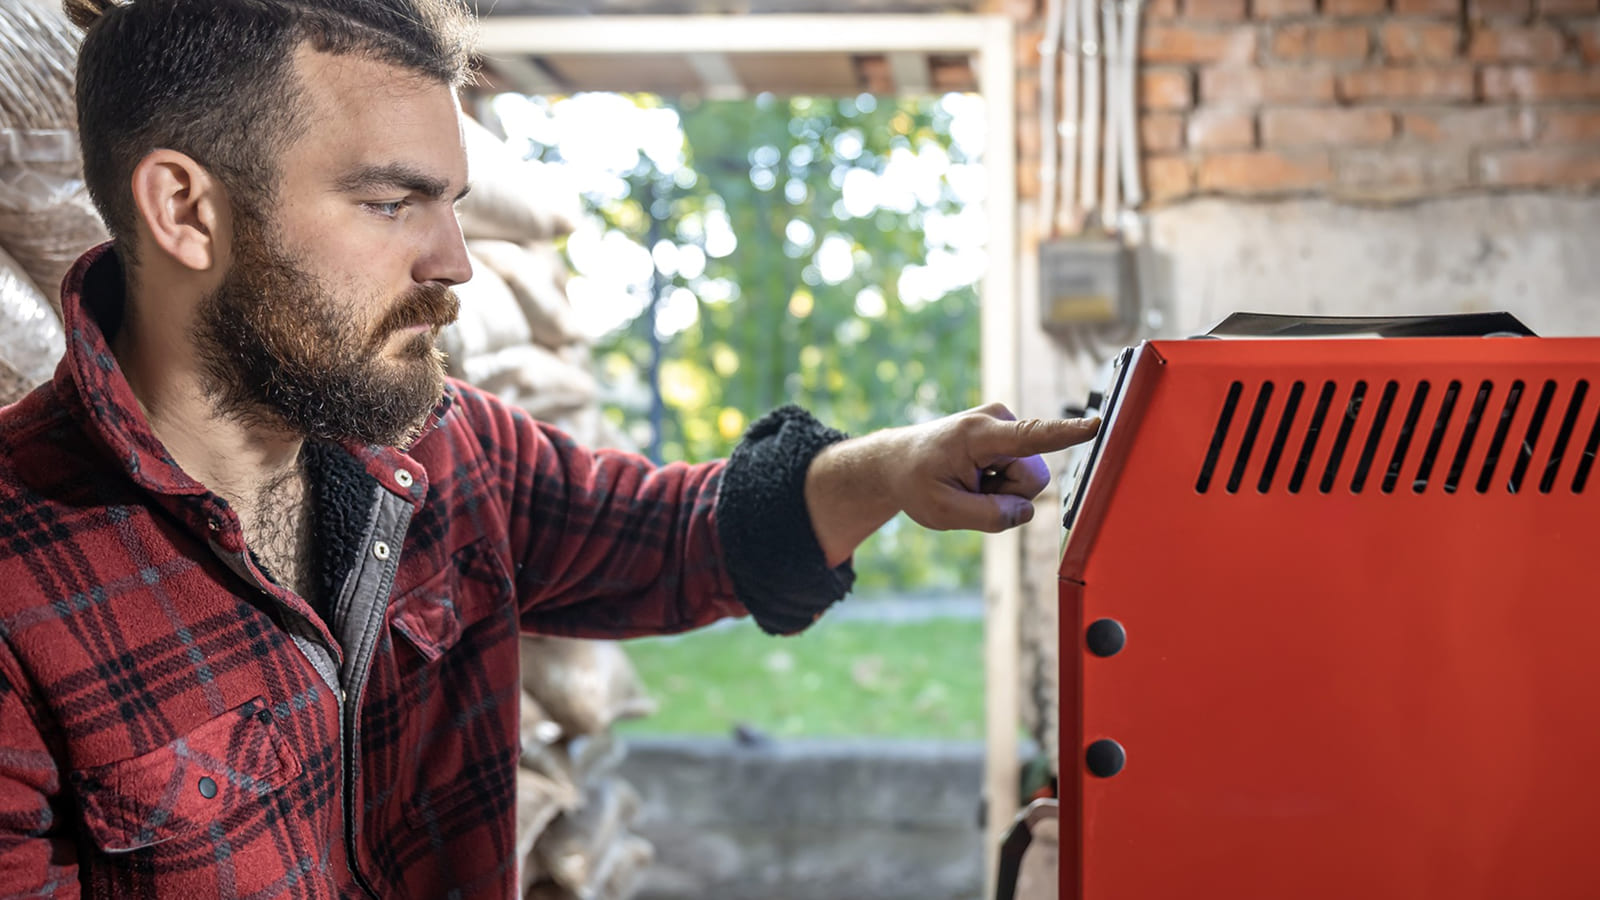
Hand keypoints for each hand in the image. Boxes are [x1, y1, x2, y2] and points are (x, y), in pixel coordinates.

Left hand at [886, 402, 1099, 532]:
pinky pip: (1022, 474)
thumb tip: (1027, 511)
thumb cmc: (916, 481)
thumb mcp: (943, 512)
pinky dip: (1001, 485)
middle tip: (969, 492)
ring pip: (1029, 480)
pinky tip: (977, 477)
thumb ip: (989, 517)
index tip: (1096, 425)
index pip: (1032, 436)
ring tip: (970, 483)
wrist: (899, 461)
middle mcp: (998, 420)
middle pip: (1032, 479)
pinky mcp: (1010, 436)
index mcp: (978, 435)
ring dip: (1002, 491)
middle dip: (1008, 496)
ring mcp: (1005, 426)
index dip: (1066, 434)